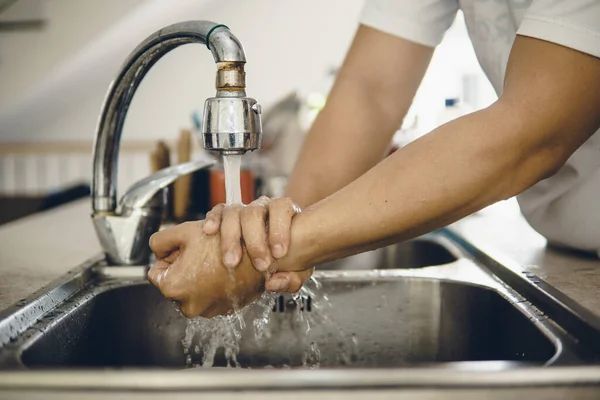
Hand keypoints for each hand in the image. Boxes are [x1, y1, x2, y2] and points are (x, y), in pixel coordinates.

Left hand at [147, 221, 264, 317]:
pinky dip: (215, 285)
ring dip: (200, 277)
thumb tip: (157, 252)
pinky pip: (211, 296)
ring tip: (215, 261)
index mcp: (172, 287)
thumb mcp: (184, 231)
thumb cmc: (224, 242)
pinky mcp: (224, 310)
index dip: (171, 256)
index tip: (187, 250)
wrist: (260, 254)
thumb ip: (159, 240)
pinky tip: (225, 271)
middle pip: (175, 282)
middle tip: (202, 253)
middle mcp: (188, 306)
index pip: (157, 271)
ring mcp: (208, 311)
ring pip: (194, 290)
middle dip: (185, 269)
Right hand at [203, 196, 312, 291]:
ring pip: (233, 212)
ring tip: (231, 262)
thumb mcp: (299, 268)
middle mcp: (262, 208)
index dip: (279, 229)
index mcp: (284, 212)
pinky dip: (213, 220)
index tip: (279, 254)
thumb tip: (274, 283)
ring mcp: (243, 210)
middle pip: (254, 212)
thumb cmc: (290, 256)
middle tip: (259, 264)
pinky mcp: (225, 215)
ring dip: (231, 238)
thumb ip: (293, 277)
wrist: (275, 251)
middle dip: (255, 241)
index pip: (281, 207)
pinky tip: (209, 232)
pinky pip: (218, 212)